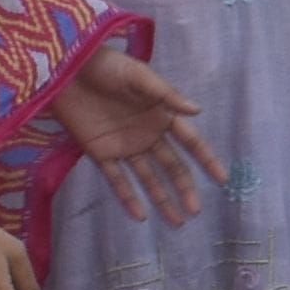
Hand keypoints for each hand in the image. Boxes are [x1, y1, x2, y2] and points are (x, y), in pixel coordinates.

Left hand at [58, 46, 223, 224]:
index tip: (222, 179)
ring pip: (148, 178)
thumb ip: (167, 95)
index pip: (190, 142)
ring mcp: (124, 146)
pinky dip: (128, 198)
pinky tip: (140, 217)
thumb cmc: (108, 66)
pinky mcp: (100, 153)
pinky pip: (117, 180)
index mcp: (161, 115)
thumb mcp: (139, 76)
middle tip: (196, 211)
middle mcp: (147, 135)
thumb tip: (198, 111)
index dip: (206, 160)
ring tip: (177, 223)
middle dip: (185, 188)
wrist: (67, 69)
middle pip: (171, 166)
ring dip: (162, 199)